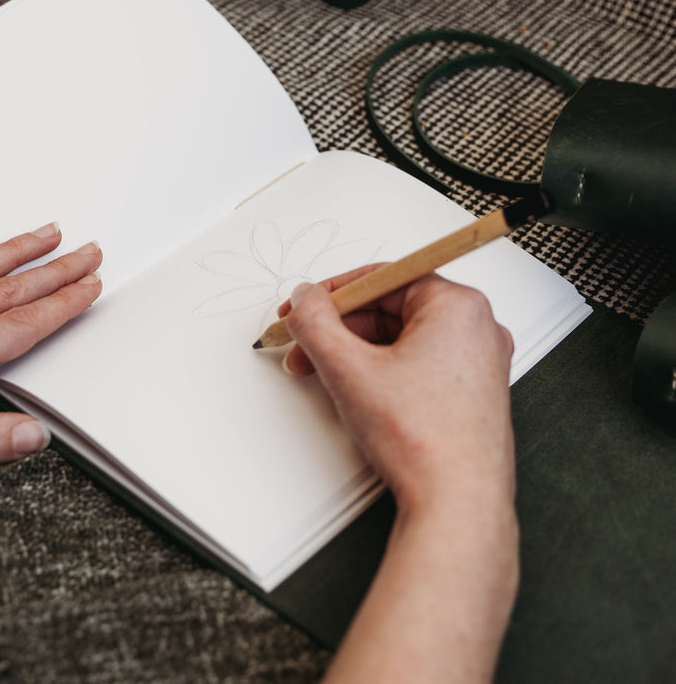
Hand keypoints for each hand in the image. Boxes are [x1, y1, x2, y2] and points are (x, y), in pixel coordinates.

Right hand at [283, 270, 519, 683]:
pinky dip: (379, 371)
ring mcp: (478, 363)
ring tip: (321, 375)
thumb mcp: (349, 368)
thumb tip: (305, 299)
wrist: (457, 505)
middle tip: (304, 347)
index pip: (382, 277)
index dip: (332, 294)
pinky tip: (354, 391)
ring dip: (353, 353)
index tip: (303, 308)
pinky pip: (416, 363)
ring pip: (399, 339)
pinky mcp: (471, 393)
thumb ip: (316, 322)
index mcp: (458, 306)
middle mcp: (476, 328)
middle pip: (389, 309)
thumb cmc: (424, 440)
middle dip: (338, 329)